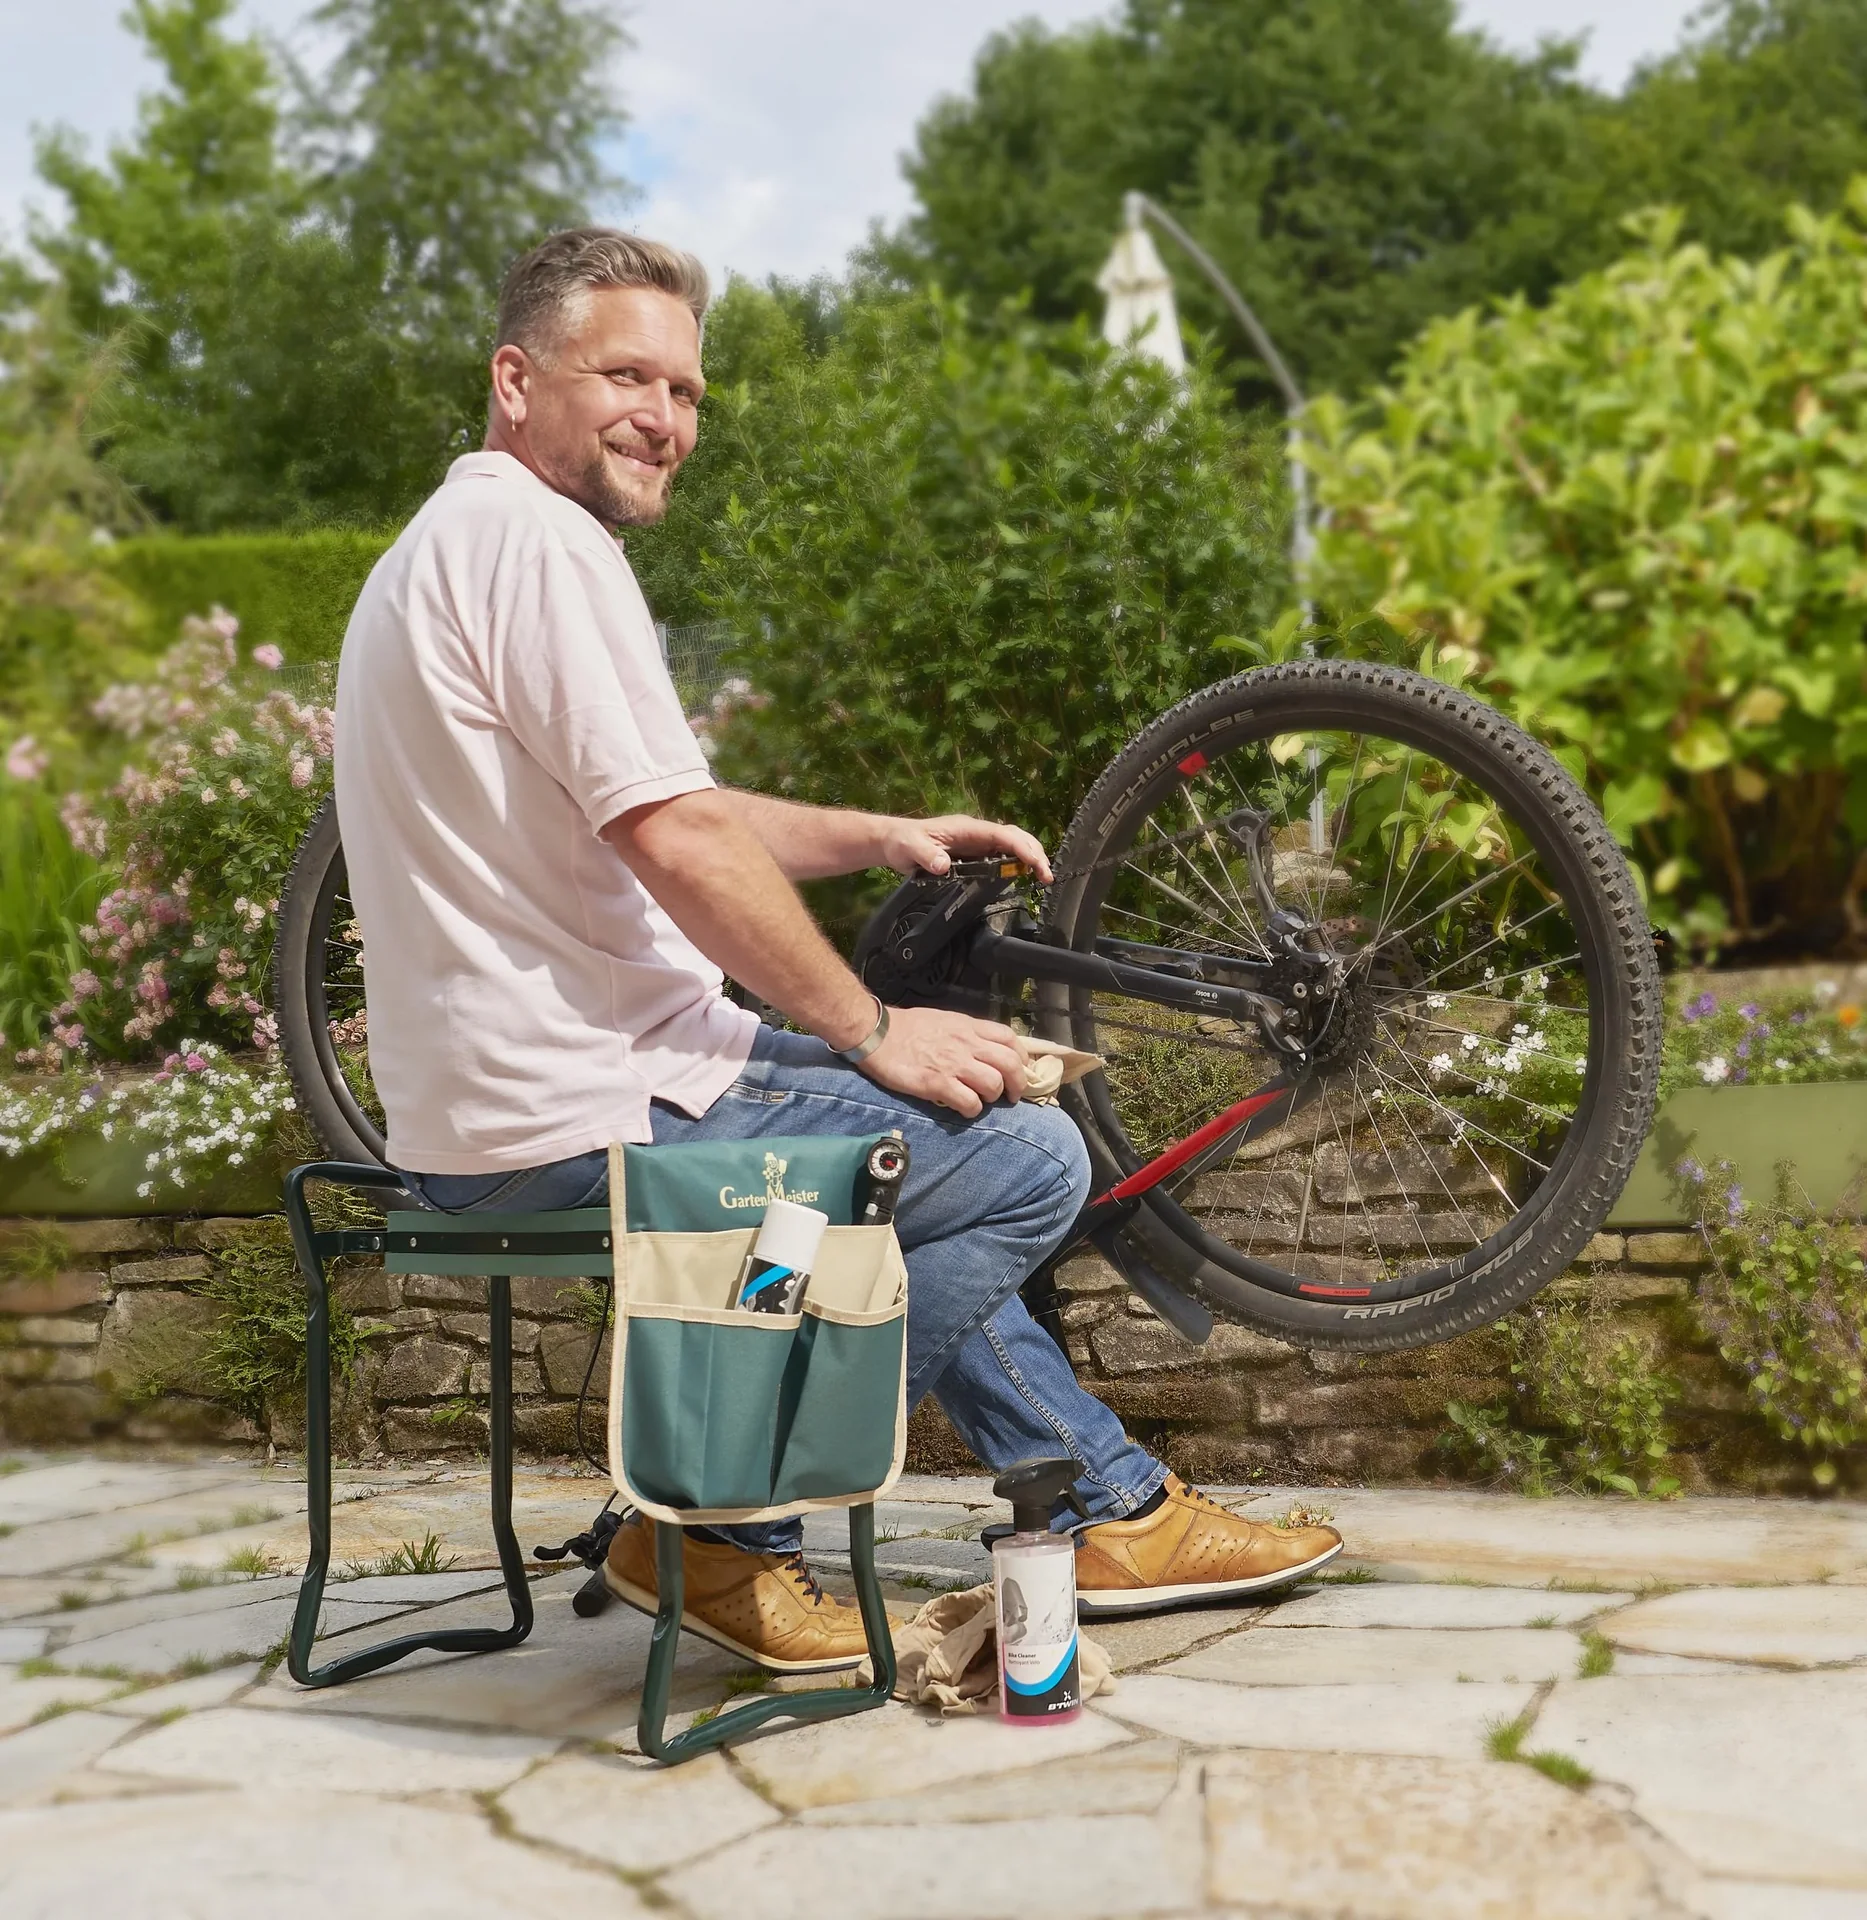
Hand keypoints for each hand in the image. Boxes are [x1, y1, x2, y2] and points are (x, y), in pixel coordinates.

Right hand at [857, 1005, 1028, 1116]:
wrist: (876, 1033)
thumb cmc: (906, 1027)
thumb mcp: (944, 1020)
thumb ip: (966, 1033)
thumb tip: (984, 1048)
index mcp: (968, 1027)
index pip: (1010, 1038)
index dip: (1021, 1057)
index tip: (1018, 1069)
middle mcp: (966, 1044)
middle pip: (1010, 1064)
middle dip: (1017, 1084)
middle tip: (1011, 1095)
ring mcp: (953, 1064)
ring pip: (993, 1084)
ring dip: (993, 1097)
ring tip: (983, 1101)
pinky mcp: (937, 1084)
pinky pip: (969, 1102)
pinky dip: (973, 1110)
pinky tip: (965, 1109)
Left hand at [877, 813, 1053, 884]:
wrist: (894, 842)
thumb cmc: (901, 843)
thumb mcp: (910, 849)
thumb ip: (926, 856)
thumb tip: (943, 866)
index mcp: (967, 828)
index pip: (1002, 835)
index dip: (1022, 849)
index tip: (1036, 866)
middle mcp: (977, 832)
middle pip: (1014, 836)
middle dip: (1034, 852)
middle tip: (1047, 876)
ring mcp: (977, 841)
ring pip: (1011, 843)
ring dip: (1029, 856)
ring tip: (1042, 876)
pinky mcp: (974, 852)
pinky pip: (1001, 854)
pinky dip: (1017, 862)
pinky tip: (1023, 875)